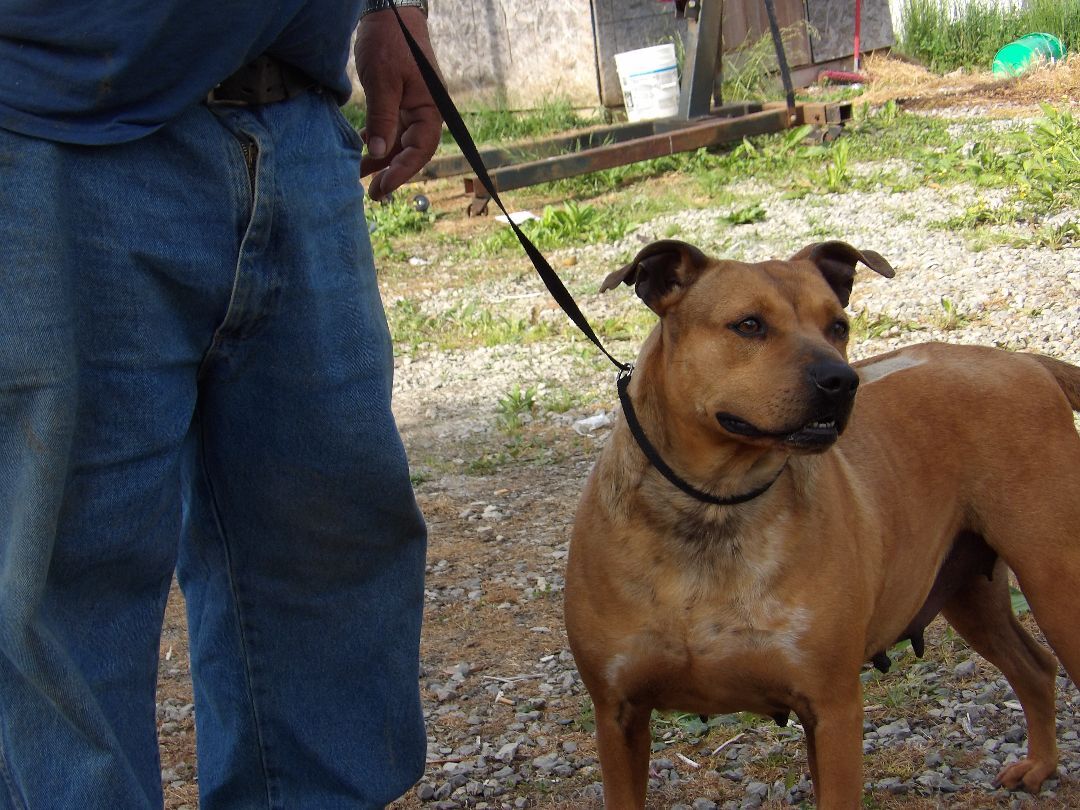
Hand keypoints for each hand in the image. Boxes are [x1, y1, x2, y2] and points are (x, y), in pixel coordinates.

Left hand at [355, 8, 442, 201]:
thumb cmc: (390, 42)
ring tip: (362, 177)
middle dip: (392, 172)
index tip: (384, 186)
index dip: (403, 171)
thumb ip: (382, 118)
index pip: (420, 150)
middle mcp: (423, 113)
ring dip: (381, 161)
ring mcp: (410, 109)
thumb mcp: (383, 81)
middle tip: (372, 193)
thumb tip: (378, 153)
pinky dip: (376, 143)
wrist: (388, 13)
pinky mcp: (397, 103)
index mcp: (429, 109)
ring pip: (398, 144)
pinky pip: (390, 131)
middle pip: (411, 152)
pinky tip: (361, 151)